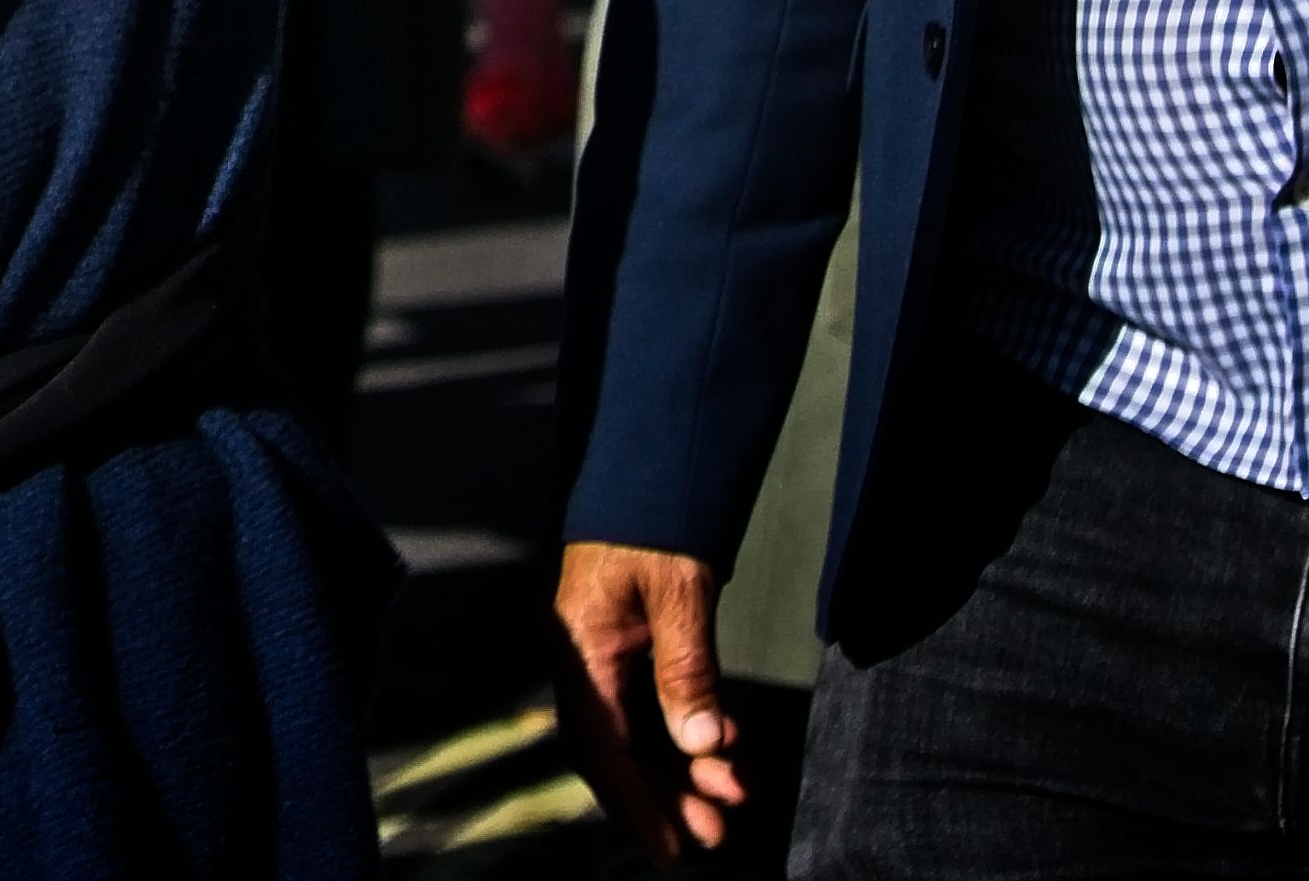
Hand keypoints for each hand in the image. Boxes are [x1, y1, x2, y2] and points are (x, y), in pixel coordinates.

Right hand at [550, 542, 748, 856]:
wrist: (650, 465)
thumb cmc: (653, 518)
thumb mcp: (677, 593)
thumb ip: (686, 669)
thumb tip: (699, 742)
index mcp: (580, 648)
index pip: (601, 747)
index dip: (635, 804)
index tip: (669, 848)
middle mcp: (583, 658)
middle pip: (615, 751)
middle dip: (662, 797)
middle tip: (712, 833)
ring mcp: (602, 653)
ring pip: (635, 733)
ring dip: (678, 770)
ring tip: (729, 797)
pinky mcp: (627, 645)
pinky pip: (650, 706)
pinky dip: (686, 732)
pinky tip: (723, 747)